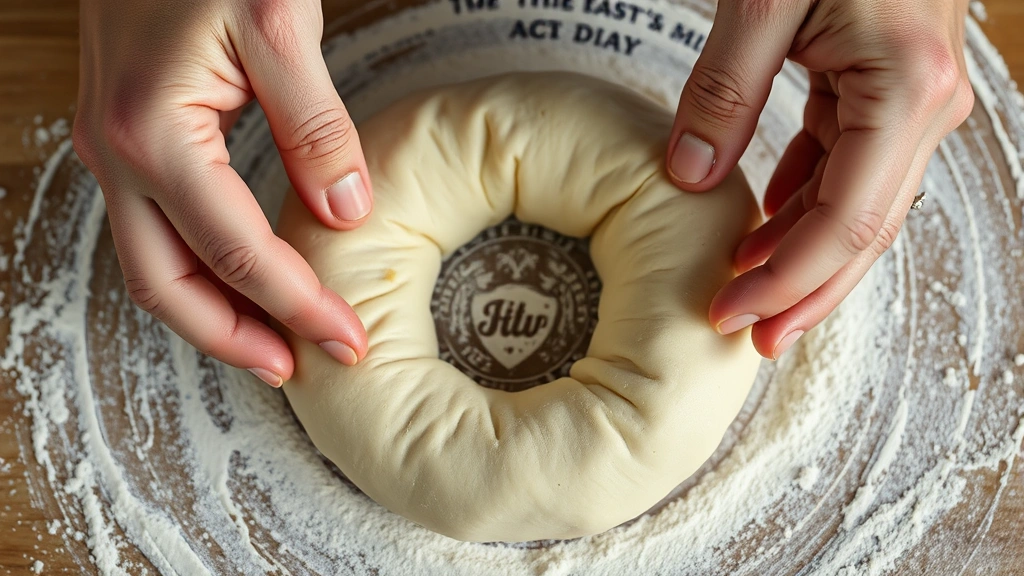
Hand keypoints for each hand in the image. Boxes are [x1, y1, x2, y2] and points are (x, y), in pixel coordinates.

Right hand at [74, 0, 371, 385]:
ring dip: (211, 315)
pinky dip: (199, 272)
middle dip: (236, 339)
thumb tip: (344, 211)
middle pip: (168, 286)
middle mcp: (118, 154)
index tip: (346, 338)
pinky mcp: (128, 143)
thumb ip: (313, 123)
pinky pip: (155, 232)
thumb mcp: (278, 25)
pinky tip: (241, 283)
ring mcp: (113, 151)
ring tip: (272, 345)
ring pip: (153, 267)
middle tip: (300, 369)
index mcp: (152, 133)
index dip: (296, 305)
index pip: (235, 251)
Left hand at [666, 0, 973, 358]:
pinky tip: (766, 223)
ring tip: (748, 290)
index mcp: (904, 89)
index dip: (787, 280)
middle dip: (802, 290)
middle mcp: (924, 106)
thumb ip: (724, 90)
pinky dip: (805, 203)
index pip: (845, 221)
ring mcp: (912, 100)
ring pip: (859, 207)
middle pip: (863, 232)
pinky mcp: (888, 90)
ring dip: (803, 255)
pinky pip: (848, 167)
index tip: (732, 314)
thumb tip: (688, 174)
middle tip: (749, 337)